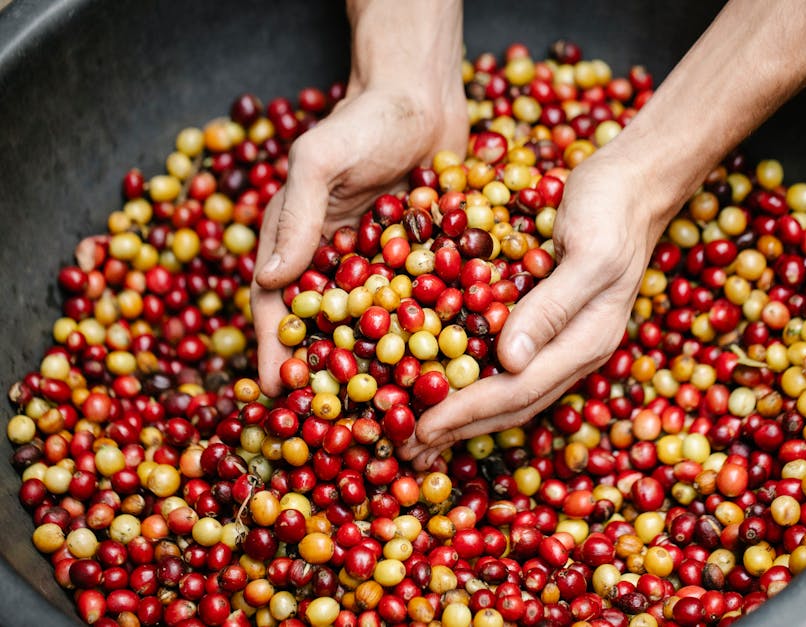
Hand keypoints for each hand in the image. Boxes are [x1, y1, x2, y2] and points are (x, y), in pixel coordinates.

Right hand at [251, 84, 466, 396]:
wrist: (425, 95)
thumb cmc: (365, 118)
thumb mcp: (322, 158)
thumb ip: (297, 214)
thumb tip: (271, 278)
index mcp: (300, 244)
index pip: (280, 305)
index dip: (276, 349)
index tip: (280, 391)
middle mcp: (338, 264)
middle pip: (329, 329)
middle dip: (331, 375)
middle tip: (338, 420)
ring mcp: (384, 267)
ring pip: (379, 328)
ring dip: (384, 368)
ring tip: (397, 410)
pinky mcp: (426, 263)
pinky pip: (425, 306)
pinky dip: (432, 336)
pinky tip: (450, 369)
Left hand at [398, 147, 678, 468]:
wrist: (637, 182)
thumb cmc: (614, 209)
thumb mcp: (590, 253)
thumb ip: (552, 307)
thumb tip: (510, 361)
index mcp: (588, 341)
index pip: (520, 390)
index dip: (468, 412)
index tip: (422, 427)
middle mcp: (576, 349)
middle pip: (514, 404)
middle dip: (461, 428)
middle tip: (408, 448)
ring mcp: (564, 338)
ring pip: (511, 390)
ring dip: (466, 414)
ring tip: (422, 431)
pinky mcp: (549, 319)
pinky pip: (509, 362)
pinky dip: (474, 379)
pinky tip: (448, 381)